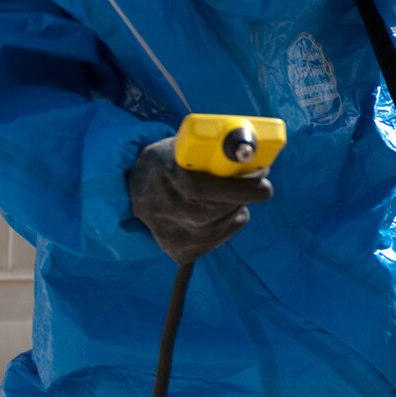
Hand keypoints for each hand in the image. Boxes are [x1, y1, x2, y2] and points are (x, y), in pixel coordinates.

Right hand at [127, 138, 272, 263]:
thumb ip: (211, 148)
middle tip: (257, 179)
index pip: (202, 189)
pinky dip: (230, 220)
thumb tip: (251, 149)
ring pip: (225, 221)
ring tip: (229, 191)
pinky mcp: (181, 251)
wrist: (132, 193)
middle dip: (245, 193)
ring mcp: (172, 234)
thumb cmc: (168, 162)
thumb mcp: (180, 145)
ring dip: (237, 204)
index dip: (238, 185)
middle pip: (218, 209)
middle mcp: (164, 210)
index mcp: (163, 176)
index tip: (262, 173)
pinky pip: (223, 235)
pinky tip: (219, 209)